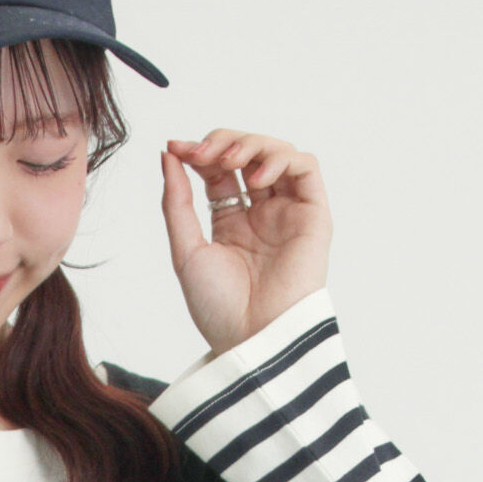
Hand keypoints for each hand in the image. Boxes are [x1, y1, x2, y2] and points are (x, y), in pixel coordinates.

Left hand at [159, 130, 331, 356]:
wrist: (252, 338)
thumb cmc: (218, 308)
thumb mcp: (186, 250)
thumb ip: (177, 202)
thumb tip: (169, 154)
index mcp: (231, 223)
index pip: (217, 171)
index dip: (199, 153)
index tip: (177, 148)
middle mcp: (261, 214)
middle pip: (247, 154)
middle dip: (223, 142)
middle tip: (203, 152)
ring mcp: (287, 213)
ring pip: (277, 153)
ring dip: (251, 145)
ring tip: (229, 162)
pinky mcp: (313, 216)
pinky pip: (305, 168)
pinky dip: (282, 159)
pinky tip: (257, 179)